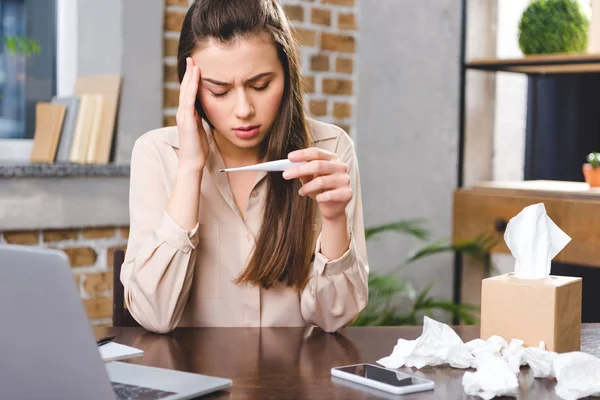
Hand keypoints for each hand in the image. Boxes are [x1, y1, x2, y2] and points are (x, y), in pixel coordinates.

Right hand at [176, 57, 208, 171]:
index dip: (191, 80)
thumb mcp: (201, 129)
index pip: (188, 93)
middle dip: (189, 73)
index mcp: (187, 115)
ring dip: (189, 77)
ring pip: (185, 92)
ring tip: (193, 64)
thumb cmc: (197, 149)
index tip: (195, 68)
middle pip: (185, 89)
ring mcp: (183, 116)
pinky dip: (191, 88)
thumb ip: (200, 119)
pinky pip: (189, 100)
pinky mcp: (186, 120)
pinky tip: (194, 78)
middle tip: (191, 59)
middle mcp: (183, 113)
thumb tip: (204, 111)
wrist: (192, 162)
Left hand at [283, 148, 351, 220]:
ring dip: (307, 187)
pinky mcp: (347, 193)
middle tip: (285, 175)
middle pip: (318, 165)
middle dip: (299, 170)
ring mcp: (345, 180)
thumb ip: (303, 171)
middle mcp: (340, 166)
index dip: (302, 154)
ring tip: (301, 192)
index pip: (316, 152)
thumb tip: (289, 166)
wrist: (333, 207)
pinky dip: (320, 197)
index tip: (289, 157)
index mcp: (332, 158)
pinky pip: (330, 195)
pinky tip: (317, 198)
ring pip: (321, 181)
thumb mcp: (310, 178)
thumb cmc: (321, 189)